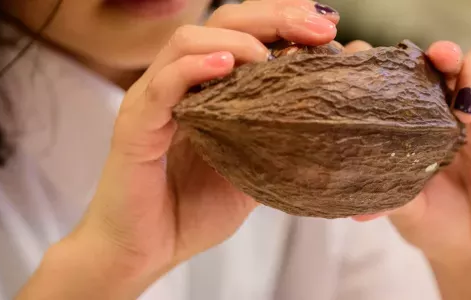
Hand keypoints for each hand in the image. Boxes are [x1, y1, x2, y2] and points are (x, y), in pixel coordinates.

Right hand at [65, 0, 340, 285]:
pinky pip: (160, 85)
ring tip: (268, 58)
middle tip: (319, 30)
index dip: (286, 20)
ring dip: (236, 40)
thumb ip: (285, 136)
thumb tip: (336, 111)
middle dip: (275, 16)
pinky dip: (193, 68)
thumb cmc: (195, 209)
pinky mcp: (135, 126)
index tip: (329, 29)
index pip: (247, 30)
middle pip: (223, 20)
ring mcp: (154, 100)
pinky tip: (226, 66)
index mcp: (210, 85)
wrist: (148, 251)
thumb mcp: (257, 169)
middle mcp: (181, 82)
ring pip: (188, 41)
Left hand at [353, 41, 470, 262]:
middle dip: (444, 52)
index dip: (384, 56)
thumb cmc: (430, 213)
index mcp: (412, 111)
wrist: (470, 246)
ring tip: (464, 114)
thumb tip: (355, 210)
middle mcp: (446, 103)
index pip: (398, 69)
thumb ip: (386, 198)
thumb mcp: (404, 207)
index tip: (365, 56)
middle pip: (448, 57)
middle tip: (438, 60)